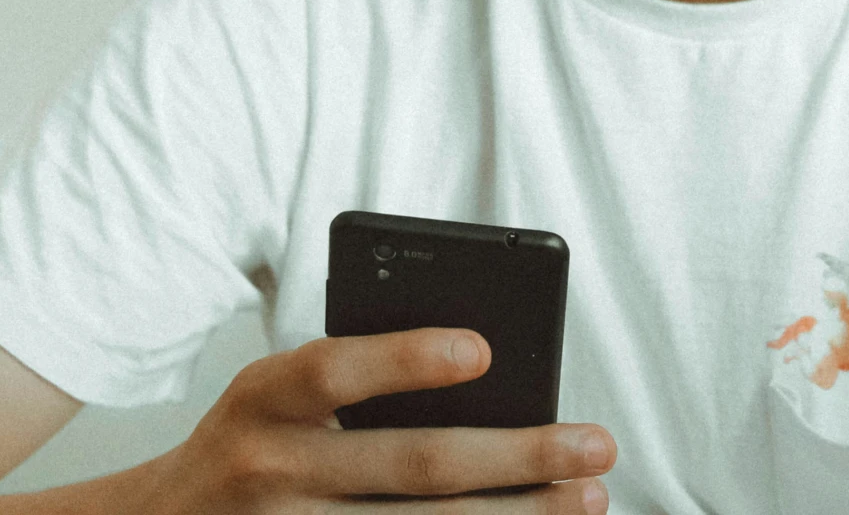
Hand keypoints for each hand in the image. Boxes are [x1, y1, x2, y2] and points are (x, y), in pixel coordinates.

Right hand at [131, 328, 613, 511]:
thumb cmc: (251, 439)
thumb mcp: (274, 392)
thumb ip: (354, 383)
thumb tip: (488, 376)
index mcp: (265, 397)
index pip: (335, 370)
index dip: (405, 359)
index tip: (483, 348)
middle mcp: (274, 469)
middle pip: (411, 465)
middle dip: (517, 456)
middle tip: (596, 444)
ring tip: (587, 500)